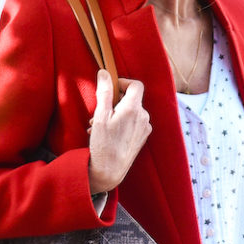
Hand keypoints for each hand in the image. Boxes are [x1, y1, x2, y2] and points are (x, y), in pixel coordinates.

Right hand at [87, 70, 148, 194]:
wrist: (110, 170)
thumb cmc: (104, 143)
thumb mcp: (100, 115)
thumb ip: (104, 92)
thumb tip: (104, 73)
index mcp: (134, 109)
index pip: (136, 85)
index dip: (123, 82)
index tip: (111, 88)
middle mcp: (143, 117)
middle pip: (131, 99)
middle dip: (114, 102)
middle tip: (98, 113)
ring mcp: (144, 128)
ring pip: (130, 112)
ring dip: (115, 114)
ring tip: (98, 126)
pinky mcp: (142, 137)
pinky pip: (133, 123)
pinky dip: (121, 124)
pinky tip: (107, 134)